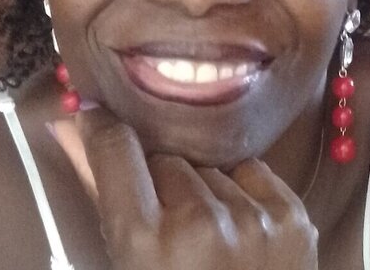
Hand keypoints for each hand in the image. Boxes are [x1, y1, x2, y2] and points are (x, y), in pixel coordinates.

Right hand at [49, 106, 318, 268]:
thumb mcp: (128, 267)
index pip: (114, 148)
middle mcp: (199, 222)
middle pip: (166, 160)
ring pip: (210, 167)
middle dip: (160, 182)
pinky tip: (239, 229)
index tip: (96, 114)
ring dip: (203, 190)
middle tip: (165, 219)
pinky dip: (242, 193)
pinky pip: (252, 172)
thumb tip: (78, 132)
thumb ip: (111, 208)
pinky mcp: (292, 217)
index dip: (101, 127)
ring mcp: (252, 218)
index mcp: (145, 243)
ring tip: (207, 234)